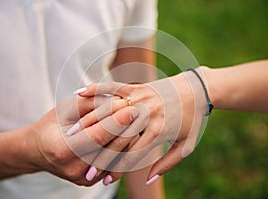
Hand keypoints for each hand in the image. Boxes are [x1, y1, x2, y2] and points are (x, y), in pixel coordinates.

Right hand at [27, 96, 136, 185]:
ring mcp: (83, 179)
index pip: (97, 136)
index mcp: (63, 150)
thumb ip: (93, 104)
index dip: (117, 122)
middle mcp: (73, 169)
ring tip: (139, 122)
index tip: (133, 108)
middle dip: (128, 129)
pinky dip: (124, 149)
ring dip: (130, 139)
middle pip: (110, 149)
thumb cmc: (53, 123)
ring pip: (116, 159)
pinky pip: (113, 165)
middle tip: (140, 112)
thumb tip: (121, 102)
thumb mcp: (68, 109)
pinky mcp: (91, 181)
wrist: (39, 150)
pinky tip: (133, 135)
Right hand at [77, 69, 208, 184]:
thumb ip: (167, 164)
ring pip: (107, 114)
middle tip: (81, 169)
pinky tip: (77, 95)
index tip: (101, 180)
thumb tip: (148, 179)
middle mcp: (144, 114)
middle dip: (97, 156)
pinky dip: (94, 90)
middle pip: (115, 138)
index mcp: (157, 131)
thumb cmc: (192, 120)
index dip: (115, 170)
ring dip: (86, 125)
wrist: (198, 89)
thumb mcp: (185, 146)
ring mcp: (138, 99)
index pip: (131, 155)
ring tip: (69, 137)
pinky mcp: (135, 86)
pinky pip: (111, 88)